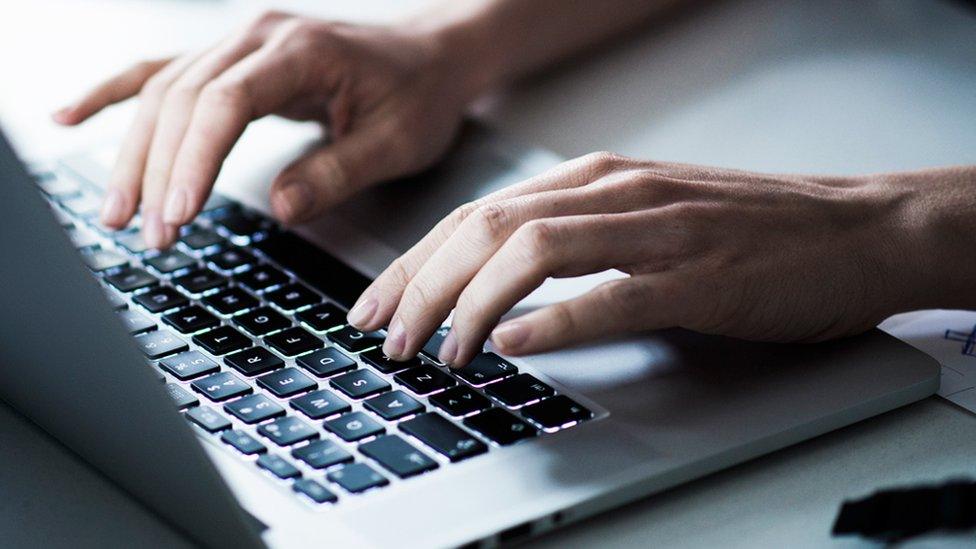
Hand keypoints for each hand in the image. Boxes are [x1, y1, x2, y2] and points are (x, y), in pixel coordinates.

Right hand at [54, 11, 478, 247]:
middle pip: (184, 97)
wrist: (432, 58)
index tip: (178, 212)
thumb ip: (338, 171)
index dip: (195, 158)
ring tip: (116, 210)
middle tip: (148, 233)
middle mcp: (261, 35)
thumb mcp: (396, 142)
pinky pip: (165, 72)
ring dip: (134, 150)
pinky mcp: (235, 59)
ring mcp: (241, 41)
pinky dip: (117, 93)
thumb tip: (278, 206)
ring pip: (165, 90)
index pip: (227, 101)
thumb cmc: (420, 96)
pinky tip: (74, 115)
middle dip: (157, 168)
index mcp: (302, 51)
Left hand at [346, 152, 936, 366]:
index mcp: (595, 180)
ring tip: (439, 350)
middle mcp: (615, 192)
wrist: (854, 229)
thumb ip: (575, 238)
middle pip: (488, 228)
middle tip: (388, 338)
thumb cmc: (748, 229)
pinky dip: (556, 319)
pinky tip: (514, 342)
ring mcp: (658, 230)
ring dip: (471, 302)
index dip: (415, 261)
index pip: (478, 214)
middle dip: (422, 285)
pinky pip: (613, 294)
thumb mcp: (644, 216)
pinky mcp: (701, 276)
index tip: (377, 304)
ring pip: (535, 251)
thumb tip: (497, 283)